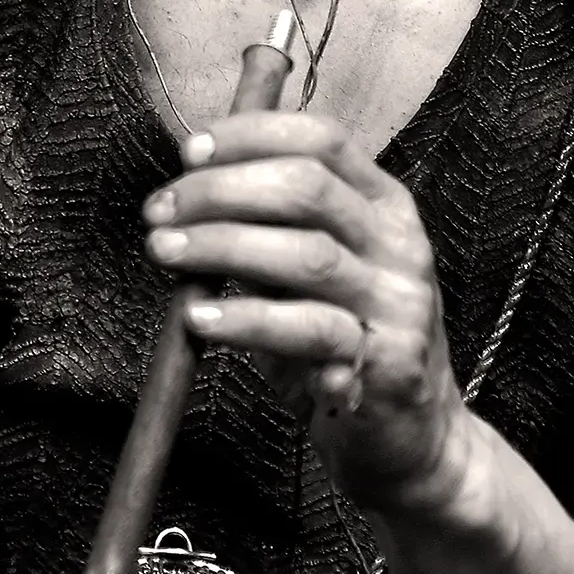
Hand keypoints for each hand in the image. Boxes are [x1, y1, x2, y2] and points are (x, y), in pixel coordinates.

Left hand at [142, 111, 473, 510]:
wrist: (413, 437)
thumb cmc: (345, 342)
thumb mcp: (313, 272)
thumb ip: (269, 229)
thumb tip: (187, 190)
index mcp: (384, 204)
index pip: (321, 140)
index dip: (251, 136)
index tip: (188, 152)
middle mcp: (399, 244)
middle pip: (308, 189)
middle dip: (222, 191)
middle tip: (160, 211)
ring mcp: (397, 302)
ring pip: (309, 256)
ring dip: (224, 246)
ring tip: (167, 252)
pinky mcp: (386, 363)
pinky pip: (310, 331)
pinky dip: (248, 321)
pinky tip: (201, 320)